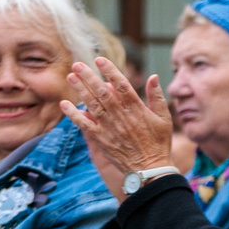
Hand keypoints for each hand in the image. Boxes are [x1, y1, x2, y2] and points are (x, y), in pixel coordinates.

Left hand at [64, 57, 177, 195]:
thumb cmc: (159, 142)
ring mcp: (109, 128)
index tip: (100, 59)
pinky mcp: (100, 139)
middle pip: (102, 92)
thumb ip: (156, 97)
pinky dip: (74, 115)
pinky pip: (84, 125)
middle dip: (89, 77)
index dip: (109, 71)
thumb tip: (152, 76)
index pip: (121, 85)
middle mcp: (120, 116)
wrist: (149, 168)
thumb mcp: (163, 118)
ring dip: (80, 90)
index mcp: (136, 108)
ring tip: (70, 77)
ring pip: (92, 105)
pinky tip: (64, 104)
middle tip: (77, 64)